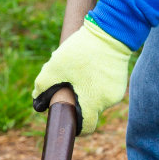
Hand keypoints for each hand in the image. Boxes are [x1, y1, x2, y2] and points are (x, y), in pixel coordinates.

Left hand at [32, 20, 131, 135]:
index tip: (68, 117)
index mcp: (92, 102)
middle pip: (90, 110)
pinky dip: (97, 82)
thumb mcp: (55, 67)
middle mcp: (108, 101)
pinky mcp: (121, 80)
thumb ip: (42, 87)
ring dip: (87, 89)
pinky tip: (91, 65)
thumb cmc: (82, 51)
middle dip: (78, 100)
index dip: (76, 126)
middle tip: (68, 82)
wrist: (111, 31)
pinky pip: (105, 88)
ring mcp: (117, 91)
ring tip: (79, 69)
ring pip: (97, 98)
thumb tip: (37, 102)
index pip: (86, 128)